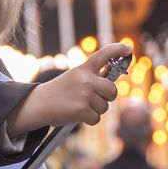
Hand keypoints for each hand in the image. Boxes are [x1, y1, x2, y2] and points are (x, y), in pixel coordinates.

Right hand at [8, 43, 129, 134]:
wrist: (39, 104)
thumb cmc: (60, 92)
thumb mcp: (75, 78)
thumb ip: (92, 79)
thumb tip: (112, 86)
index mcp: (83, 69)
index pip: (103, 55)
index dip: (117, 50)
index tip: (127, 49)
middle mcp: (85, 80)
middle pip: (112, 90)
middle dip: (108, 97)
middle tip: (97, 98)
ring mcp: (84, 95)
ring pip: (104, 107)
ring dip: (95, 110)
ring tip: (79, 106)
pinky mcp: (81, 110)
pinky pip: (96, 118)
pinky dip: (89, 120)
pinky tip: (77, 114)